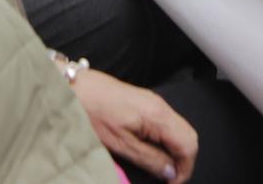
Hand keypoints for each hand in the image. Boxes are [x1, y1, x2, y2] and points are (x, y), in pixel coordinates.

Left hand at [71, 69, 198, 183]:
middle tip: (168, 179)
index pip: (189, 145)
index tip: (173, 183)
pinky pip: (166, 124)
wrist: (74, 88)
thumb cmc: (91, 111)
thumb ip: (150, 159)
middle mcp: (160, 105)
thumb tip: (170, 172)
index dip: (185, 169)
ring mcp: (153, 102)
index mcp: (157, 115)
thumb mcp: (121, 145)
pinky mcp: (145, 103)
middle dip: (183, 161)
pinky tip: (151, 151)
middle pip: (189, 137)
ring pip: (179, 130)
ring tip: (158, 168)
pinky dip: (165, 141)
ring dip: (174, 151)